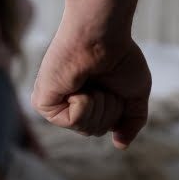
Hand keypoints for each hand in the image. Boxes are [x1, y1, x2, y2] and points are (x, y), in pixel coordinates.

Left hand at [31, 0, 151, 149]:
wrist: (102, 35)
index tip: (113, 81)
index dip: (117, 109)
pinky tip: (78, 84)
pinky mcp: (43, 103)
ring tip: (91, 79)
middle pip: (95, 130)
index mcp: (85, 101)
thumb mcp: (135, 94)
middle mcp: (67, 103)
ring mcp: (54, 104)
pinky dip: (84, 103)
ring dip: (99, 103)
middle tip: (103, 80)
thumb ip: (131, 121)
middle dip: (109, 107)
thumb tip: (120, 144)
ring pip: (86, 128)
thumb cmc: (119, 55)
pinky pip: (73, 121)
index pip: (103, 127)